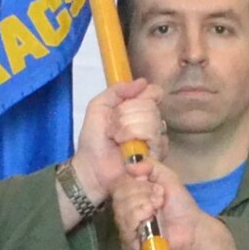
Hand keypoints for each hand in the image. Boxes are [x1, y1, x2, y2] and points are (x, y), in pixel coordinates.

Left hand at [71, 79, 163, 204]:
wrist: (91, 167)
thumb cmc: (94, 140)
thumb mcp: (98, 107)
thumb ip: (117, 90)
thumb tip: (143, 82)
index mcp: (138, 108)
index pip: (154, 92)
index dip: (142, 95)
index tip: (124, 104)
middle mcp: (150, 122)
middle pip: (150, 105)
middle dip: (125, 115)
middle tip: (112, 129)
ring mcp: (156, 139)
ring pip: (151, 120)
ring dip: (127, 128)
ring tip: (117, 139)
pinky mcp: (157, 155)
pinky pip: (154, 137)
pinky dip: (133, 139)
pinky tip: (126, 150)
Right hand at [112, 161, 199, 249]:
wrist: (192, 227)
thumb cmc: (180, 204)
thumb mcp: (166, 177)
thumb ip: (149, 166)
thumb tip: (128, 165)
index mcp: (130, 196)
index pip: (117, 184)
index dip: (135, 183)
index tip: (154, 187)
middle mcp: (124, 211)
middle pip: (119, 196)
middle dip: (142, 194)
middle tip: (159, 200)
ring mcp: (125, 228)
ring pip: (122, 210)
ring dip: (143, 206)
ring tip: (158, 210)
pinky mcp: (129, 243)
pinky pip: (126, 226)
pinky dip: (140, 218)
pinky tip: (152, 220)